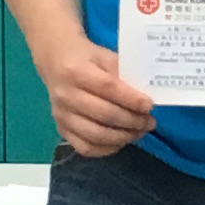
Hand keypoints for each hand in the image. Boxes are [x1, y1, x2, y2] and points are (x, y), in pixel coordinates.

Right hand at [37, 35, 155, 156]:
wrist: (55, 63)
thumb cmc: (86, 59)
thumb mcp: (105, 56)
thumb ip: (123, 74)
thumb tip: (144, 96)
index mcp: (77, 72)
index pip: (108, 88)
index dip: (131, 99)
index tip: (149, 106)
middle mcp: (66, 96)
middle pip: (104, 114)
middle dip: (132, 121)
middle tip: (150, 122)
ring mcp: (62, 115)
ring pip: (95, 135)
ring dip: (123, 137)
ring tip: (139, 132)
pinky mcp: (61, 129)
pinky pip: (85, 147)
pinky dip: (107, 149)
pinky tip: (121, 141)